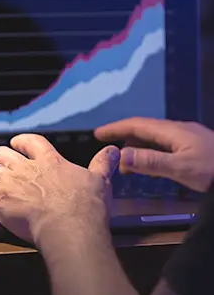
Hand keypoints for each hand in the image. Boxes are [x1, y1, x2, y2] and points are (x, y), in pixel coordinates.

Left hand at [0, 135, 119, 247]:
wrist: (71, 228)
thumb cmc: (86, 207)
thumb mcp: (100, 180)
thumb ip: (103, 164)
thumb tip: (113, 151)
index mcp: (49, 160)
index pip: (30, 141)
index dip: (21, 141)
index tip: (17, 144)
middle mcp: (26, 168)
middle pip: (1, 152)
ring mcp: (10, 183)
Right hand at [95, 118, 213, 193]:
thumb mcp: (182, 169)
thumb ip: (151, 161)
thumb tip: (122, 154)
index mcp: (173, 131)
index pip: (137, 125)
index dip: (116, 128)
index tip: (98, 134)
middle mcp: (179, 131)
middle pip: (145, 129)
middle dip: (124, 137)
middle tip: (109, 151)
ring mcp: (189, 138)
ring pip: (156, 138)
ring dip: (138, 146)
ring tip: (125, 161)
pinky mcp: (196, 148)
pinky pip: (166, 146)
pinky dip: (151, 152)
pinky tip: (152, 164)